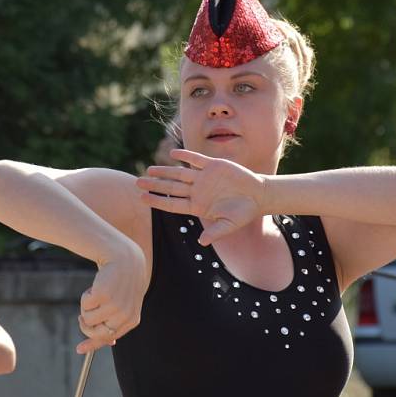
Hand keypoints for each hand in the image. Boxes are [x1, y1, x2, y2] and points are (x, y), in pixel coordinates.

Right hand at [76, 242, 146, 353]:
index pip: (109, 338)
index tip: (79, 349)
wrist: (124, 256)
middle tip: (81, 316)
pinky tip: (95, 285)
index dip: (92, 343)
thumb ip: (116, 323)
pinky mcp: (103, 294)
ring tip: (97, 292)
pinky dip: (85, 296)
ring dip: (86, 306)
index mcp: (132, 319)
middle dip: (85, 326)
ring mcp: (114, 305)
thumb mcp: (123, 303)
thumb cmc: (122, 281)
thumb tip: (109, 343)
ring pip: (88, 319)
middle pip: (96, 332)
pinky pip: (84, 305)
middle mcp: (125, 315)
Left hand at [135, 148, 263, 245]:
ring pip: (180, 173)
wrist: (258, 195)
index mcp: (197, 206)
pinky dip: (184, 156)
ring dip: (165, 171)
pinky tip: (172, 154)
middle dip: (155, 185)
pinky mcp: (212, 166)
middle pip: (171, 187)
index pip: (172, 203)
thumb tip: (202, 243)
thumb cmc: (243, 212)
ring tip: (149, 170)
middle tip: (138, 182)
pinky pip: (195, 159)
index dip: (157, 200)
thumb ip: (216, 232)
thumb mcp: (229, 224)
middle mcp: (197, 191)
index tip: (142, 198)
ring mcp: (203, 178)